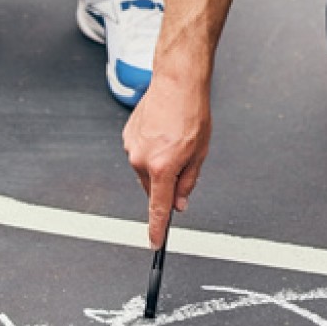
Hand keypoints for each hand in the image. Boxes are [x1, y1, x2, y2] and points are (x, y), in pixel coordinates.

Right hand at [123, 72, 211, 247]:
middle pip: (153, 188)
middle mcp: (142, 161)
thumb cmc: (192, 113)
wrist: (176, 82)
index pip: (158, 208)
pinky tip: (162, 133)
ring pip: (145, 170)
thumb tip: (179, 203)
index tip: (155, 243)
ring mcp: (131, 148)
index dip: (157, 228)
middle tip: (183, 161)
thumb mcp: (199, 153)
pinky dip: (150, 150)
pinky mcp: (127, 136)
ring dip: (158, 164)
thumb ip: (188, 183)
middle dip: (166, 183)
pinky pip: (139, 154)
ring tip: (173, 140)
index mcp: (162, 168)